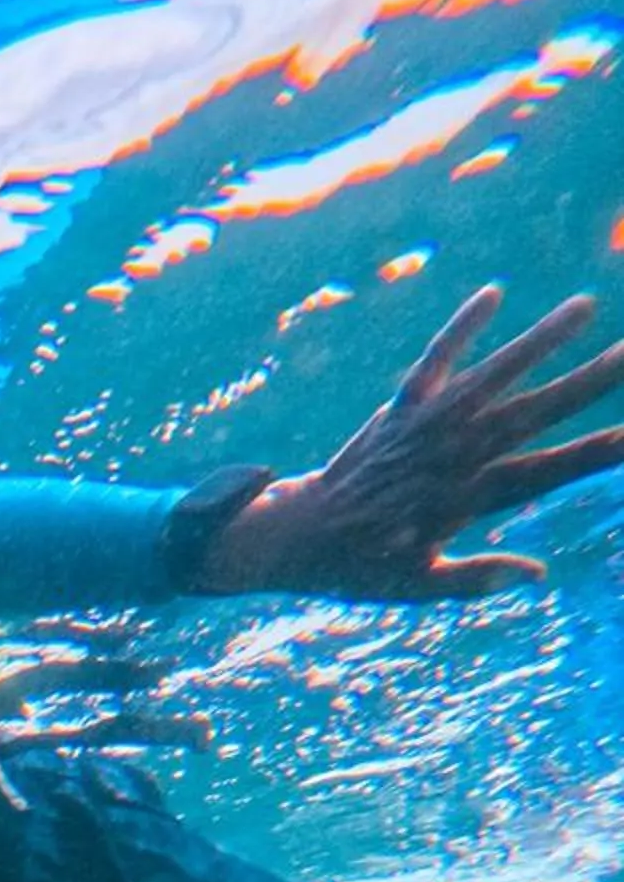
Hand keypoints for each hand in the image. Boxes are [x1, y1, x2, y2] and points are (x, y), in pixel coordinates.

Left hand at [198, 285, 623, 601]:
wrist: (293, 539)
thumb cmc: (361, 569)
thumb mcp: (417, 587)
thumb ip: (476, 578)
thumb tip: (537, 574)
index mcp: (462, 503)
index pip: (541, 474)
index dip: (589, 455)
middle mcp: (447, 458)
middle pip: (527, 415)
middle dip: (582, 384)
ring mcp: (422, 429)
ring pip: (487, 379)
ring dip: (535, 343)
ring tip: (583, 306)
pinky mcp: (396, 410)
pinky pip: (430, 363)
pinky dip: (459, 329)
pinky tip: (493, 293)